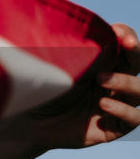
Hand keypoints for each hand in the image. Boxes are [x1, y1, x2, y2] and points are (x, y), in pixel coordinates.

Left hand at [23, 22, 139, 149]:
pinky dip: (123, 110)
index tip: (118, 30)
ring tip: (100, 78)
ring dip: (125, 82)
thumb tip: (110, 37)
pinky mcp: (114, 128)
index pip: (127, 47)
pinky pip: (134, 118)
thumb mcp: (64, 71)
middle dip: (135, 53)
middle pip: (137, 65)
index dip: (128, 37)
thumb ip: (88, 57)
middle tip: (125, 44)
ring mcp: (117, 105)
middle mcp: (116, 84)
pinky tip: (104, 104)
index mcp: (105, 65)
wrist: (29, 123)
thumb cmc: (44, 91)